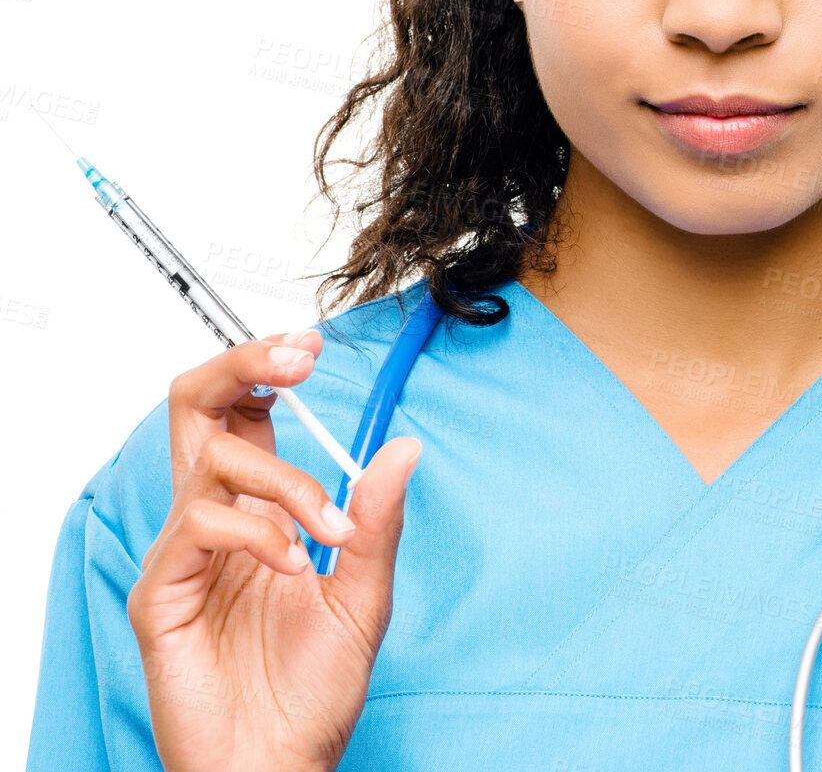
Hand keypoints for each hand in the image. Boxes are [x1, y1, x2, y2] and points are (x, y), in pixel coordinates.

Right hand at [127, 328, 420, 771]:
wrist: (280, 762)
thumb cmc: (313, 686)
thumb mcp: (367, 591)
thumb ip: (378, 519)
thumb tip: (405, 446)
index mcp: (259, 506)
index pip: (246, 409)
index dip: (269, 365)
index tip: (313, 344)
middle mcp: (215, 516)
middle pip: (197, 404)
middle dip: (245, 363)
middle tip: (297, 359)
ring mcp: (184, 552)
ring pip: (215, 458)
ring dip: (289, 483)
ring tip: (330, 535)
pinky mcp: (162, 592)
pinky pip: (200, 524)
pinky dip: (259, 532)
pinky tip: (294, 566)